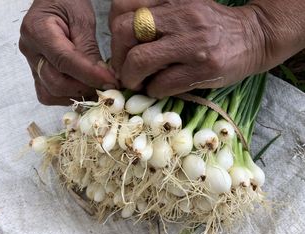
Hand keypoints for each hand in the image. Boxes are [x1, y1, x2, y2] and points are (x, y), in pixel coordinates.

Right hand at [19, 0, 116, 104]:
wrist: (54, 1)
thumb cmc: (67, 3)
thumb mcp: (82, 19)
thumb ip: (90, 49)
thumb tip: (103, 79)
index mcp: (37, 30)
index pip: (64, 60)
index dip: (89, 75)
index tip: (110, 82)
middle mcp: (30, 51)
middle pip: (55, 83)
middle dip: (85, 88)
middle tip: (107, 86)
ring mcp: (31, 65)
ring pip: (51, 94)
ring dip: (77, 94)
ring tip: (96, 86)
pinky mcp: (37, 74)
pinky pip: (49, 94)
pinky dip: (68, 95)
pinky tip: (83, 86)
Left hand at [109, 0, 265, 97]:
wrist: (254, 37)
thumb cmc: (212, 26)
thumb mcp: (183, 9)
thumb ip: (154, 19)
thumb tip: (121, 47)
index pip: (123, 7)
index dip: (113, 32)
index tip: (121, 49)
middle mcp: (180, 15)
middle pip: (124, 31)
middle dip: (118, 57)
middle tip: (125, 69)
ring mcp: (192, 42)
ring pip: (139, 60)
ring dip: (131, 78)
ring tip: (138, 83)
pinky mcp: (202, 68)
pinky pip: (161, 84)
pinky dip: (153, 91)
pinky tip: (159, 88)